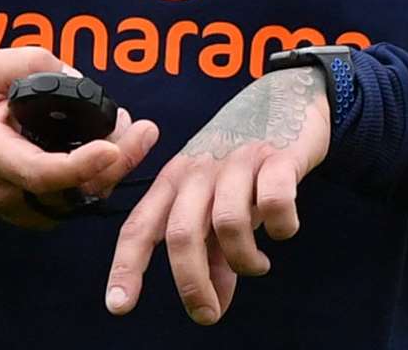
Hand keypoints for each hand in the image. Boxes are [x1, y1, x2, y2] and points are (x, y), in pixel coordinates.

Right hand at [0, 47, 158, 228]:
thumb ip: (28, 64)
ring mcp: (29, 211)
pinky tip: (116, 148)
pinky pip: (81, 202)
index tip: (111, 147)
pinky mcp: (43, 215)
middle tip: (144, 131)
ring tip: (133, 131)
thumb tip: (76, 78)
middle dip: (117, 163)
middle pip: (75, 191)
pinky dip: (104, 176)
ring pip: (84, 200)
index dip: (78, 165)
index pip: (39, 172)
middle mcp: (11, 192)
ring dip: (116, 167)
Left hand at [104, 64, 330, 324]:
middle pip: (180, 233)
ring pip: (226, 222)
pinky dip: (280, 226)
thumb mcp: (220, 203)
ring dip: (243, 259)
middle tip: (207, 313)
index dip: (126, 267)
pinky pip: (273, 202)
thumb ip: (213, 255)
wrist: (288, 94)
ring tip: (258, 265)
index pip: (139, 226)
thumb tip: (214, 307)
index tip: (119, 306)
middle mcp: (199, 170)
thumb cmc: (245, 159)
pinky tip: (284, 230)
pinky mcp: (278, 157)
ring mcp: (237, 161)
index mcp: (175, 181)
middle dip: (191, 283)